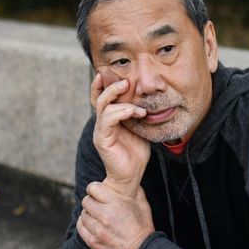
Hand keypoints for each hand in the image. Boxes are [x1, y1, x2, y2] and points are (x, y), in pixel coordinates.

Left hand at [77, 181, 154, 248]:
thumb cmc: (143, 227)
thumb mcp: (143, 204)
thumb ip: (135, 190)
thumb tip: (129, 180)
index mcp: (116, 203)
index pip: (93, 188)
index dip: (94, 188)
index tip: (97, 191)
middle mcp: (104, 215)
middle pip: (86, 201)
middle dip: (92, 201)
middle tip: (98, 204)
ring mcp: (97, 230)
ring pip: (83, 214)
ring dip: (89, 213)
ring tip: (97, 216)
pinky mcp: (93, 242)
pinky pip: (81, 227)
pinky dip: (85, 224)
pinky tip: (92, 224)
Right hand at [91, 71, 149, 196]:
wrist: (131, 176)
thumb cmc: (136, 153)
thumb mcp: (140, 128)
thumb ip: (139, 113)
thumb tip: (149, 97)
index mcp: (110, 119)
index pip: (102, 96)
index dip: (103, 83)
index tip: (111, 71)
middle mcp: (102, 123)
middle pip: (99, 97)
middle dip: (110, 85)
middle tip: (125, 80)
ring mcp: (101, 131)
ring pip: (102, 106)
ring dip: (118, 97)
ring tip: (133, 97)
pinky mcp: (102, 139)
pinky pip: (107, 120)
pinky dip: (121, 112)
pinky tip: (134, 112)